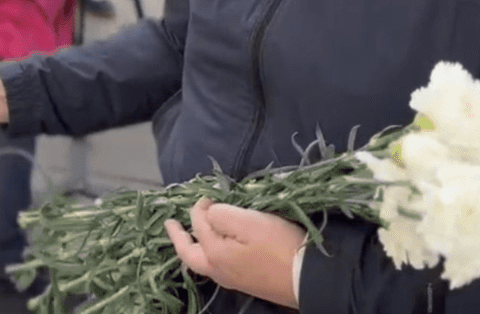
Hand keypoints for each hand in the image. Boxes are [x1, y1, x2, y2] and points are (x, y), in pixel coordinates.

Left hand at [164, 200, 304, 309]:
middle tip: (170, 223)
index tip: (208, 196)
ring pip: (201, 262)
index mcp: (215, 254)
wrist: (309, 278)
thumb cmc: (279, 246)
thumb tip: (208, 212)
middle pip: (189, 254)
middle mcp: (218, 270)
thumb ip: (221, 215)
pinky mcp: (246, 282)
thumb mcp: (249, 222)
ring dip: (192, 245)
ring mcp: (232, 279)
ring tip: (189, 234)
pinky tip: (214, 247)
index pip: (199, 224)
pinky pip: (216, 266)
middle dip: (178, 237)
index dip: (200, 206)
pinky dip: (207, 253)